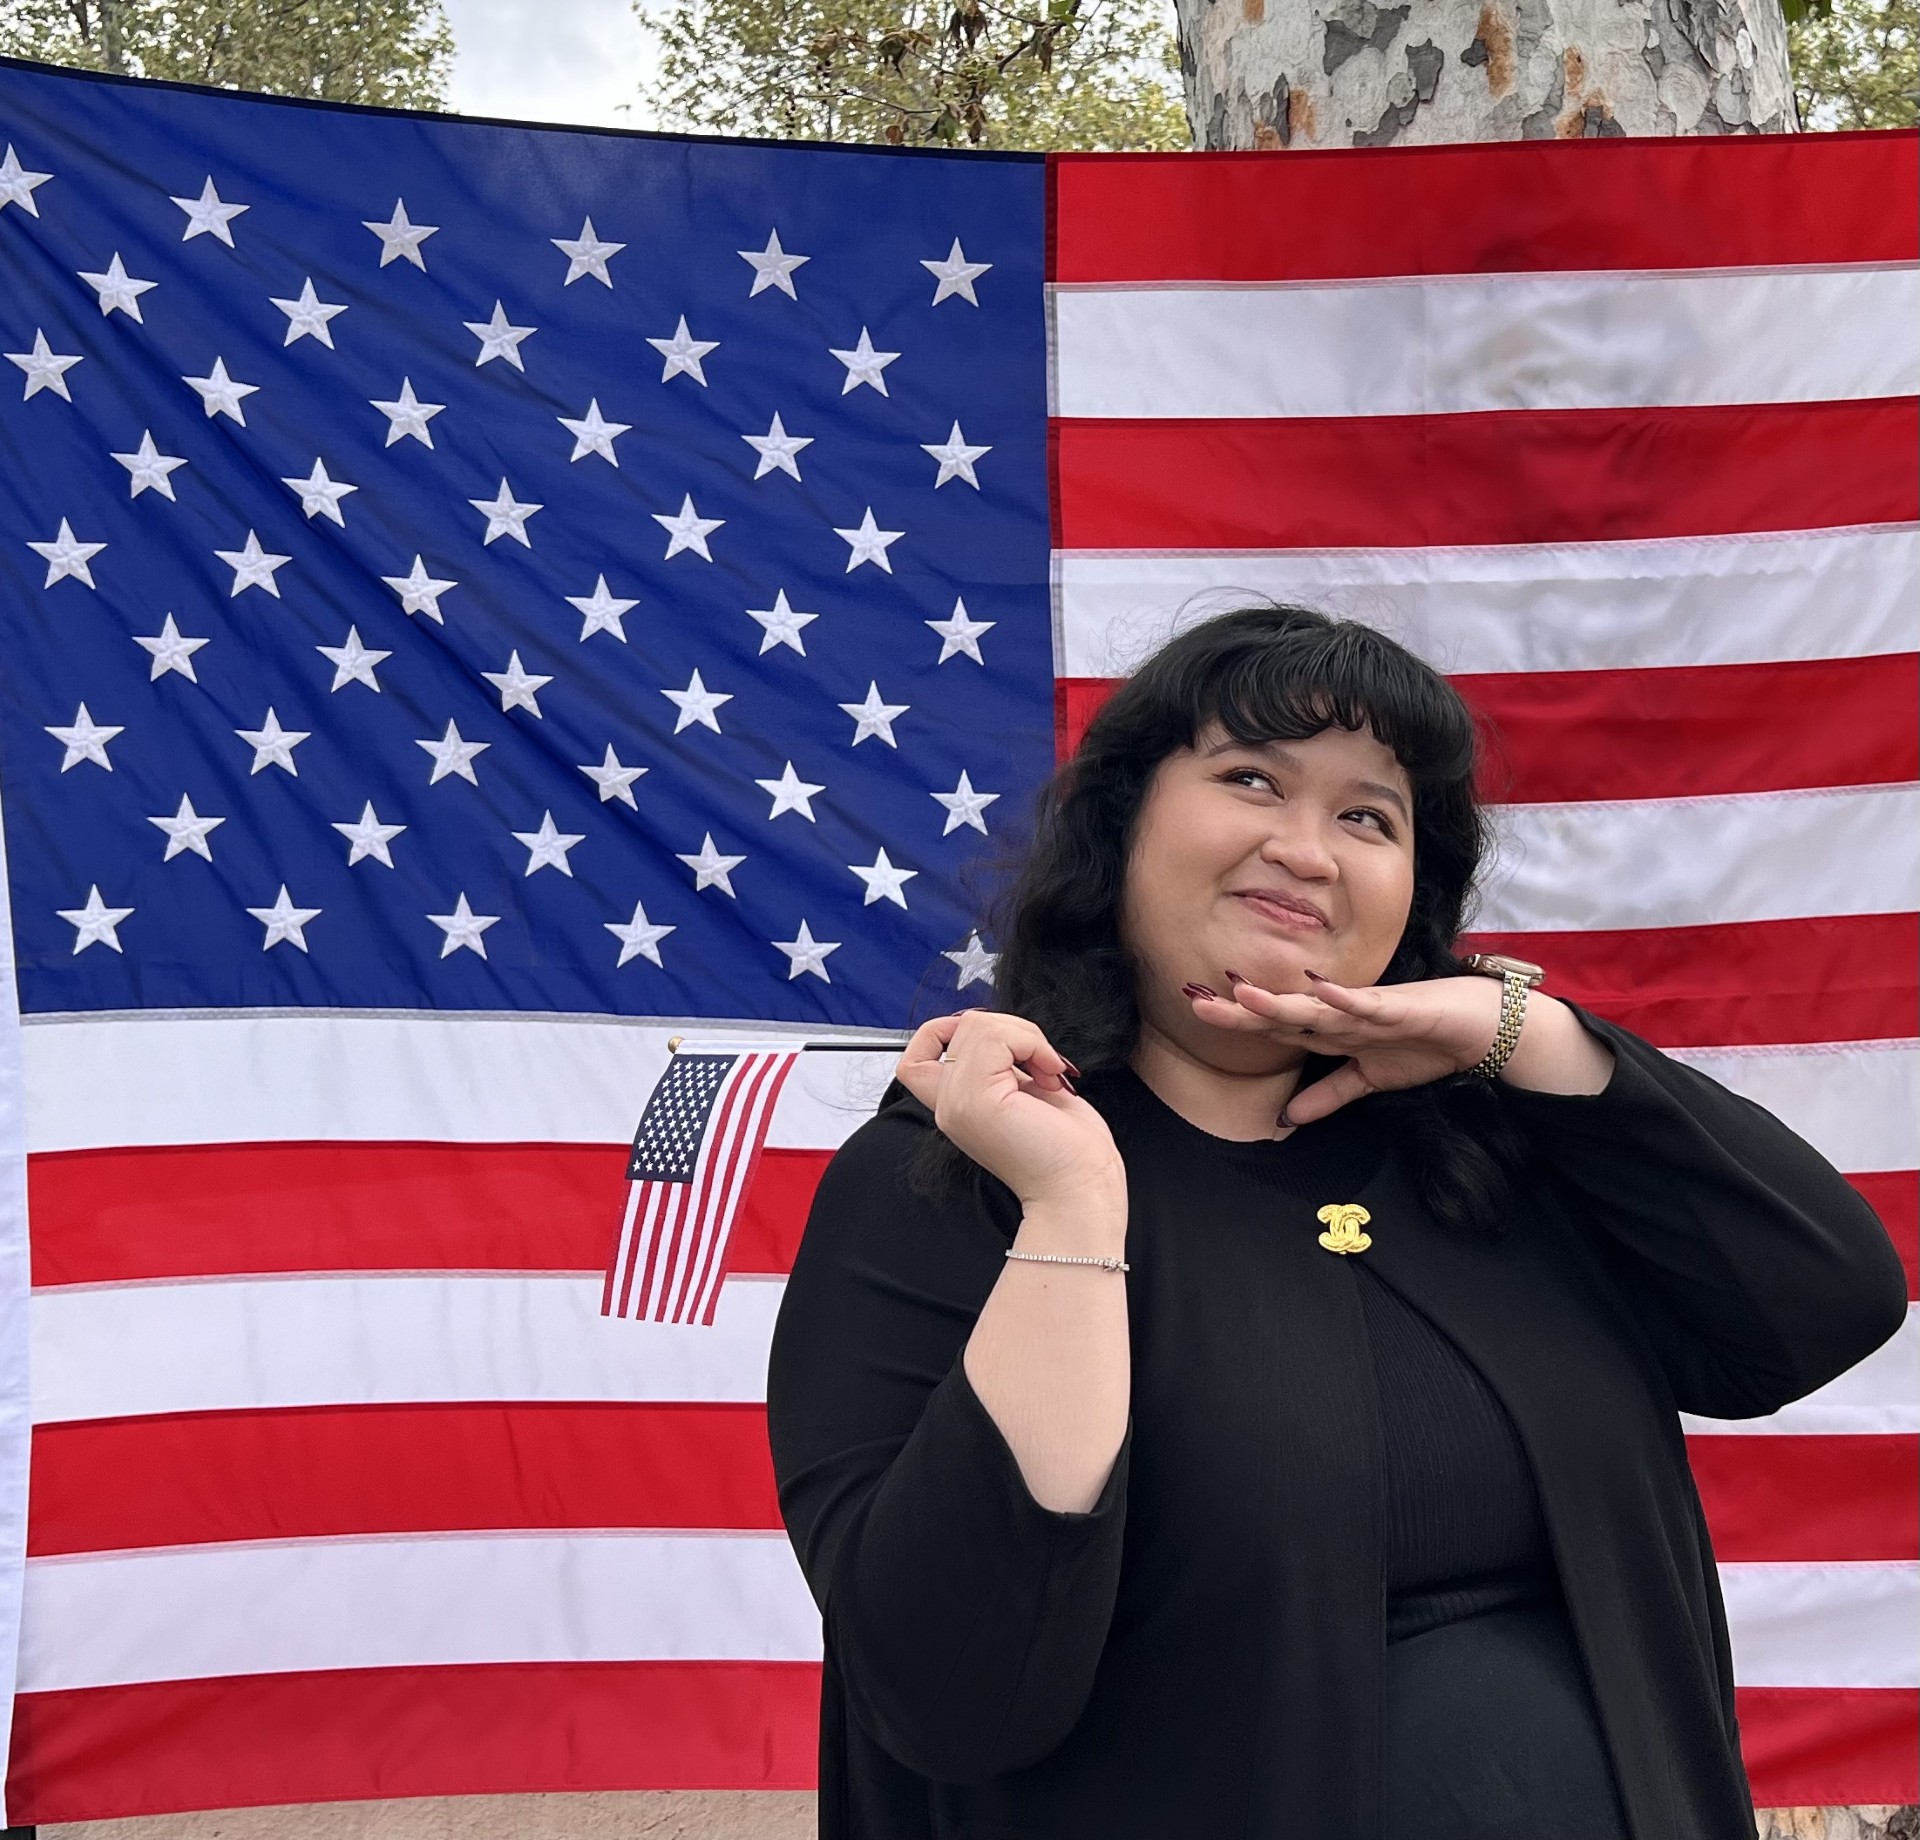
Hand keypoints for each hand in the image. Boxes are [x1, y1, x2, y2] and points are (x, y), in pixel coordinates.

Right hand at [894, 1010, 1126, 1212]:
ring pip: (977, 1025)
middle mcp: (949, 1106)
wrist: (1081, 1189)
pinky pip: (995, 1036)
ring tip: (1046, 1071)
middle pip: (957, 1027)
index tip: (999, 1045)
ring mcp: (958, 1103)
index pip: (916, 1057)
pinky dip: (1030, 1042)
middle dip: (1010, 1028)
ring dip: (1025, 1036)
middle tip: (1040, 1062)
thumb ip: (1003, 1064)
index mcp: (958, 1107)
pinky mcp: (977, 1100)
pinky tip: (1048, 1074)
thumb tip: (1005, 1029)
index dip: (950, 1032)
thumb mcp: (1025, 1091)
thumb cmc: (1068, 1151)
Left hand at [1189, 973, 1506, 1122]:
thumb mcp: (1367, 1081)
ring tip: (1242, 993)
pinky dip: (1345, 998)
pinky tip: (1319, 988)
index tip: (1196, 1014)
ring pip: (1315, 1007)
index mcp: (1329, 1033)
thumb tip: (1288, 1119)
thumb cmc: (1421, 1045)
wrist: (1476, 1029)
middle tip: (1195, 1001)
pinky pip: (1367, 1004)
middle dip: (1241, 1011)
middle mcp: (1339, 1016)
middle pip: (1282, 1015)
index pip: (1274, 1030)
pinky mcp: (1398, 1007)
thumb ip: (1327, 1095)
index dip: (1237, 1024)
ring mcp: (1365, 1010)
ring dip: (1281, 1001)